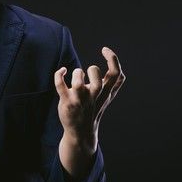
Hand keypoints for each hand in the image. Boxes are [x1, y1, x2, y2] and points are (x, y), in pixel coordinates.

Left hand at [54, 47, 124, 175]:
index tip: (104, 49)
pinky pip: (60, 86)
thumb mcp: (107, 98)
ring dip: (77, 74)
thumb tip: (121, 72)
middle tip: (88, 72)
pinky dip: (59, 75)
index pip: (116, 75)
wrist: (80, 132)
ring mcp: (79, 100)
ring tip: (75, 74)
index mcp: (105, 93)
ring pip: (79, 85)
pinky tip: (62, 71)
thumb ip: (114, 85)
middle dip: (93, 70)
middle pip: (98, 82)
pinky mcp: (66, 102)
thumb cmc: (94, 110)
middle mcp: (94, 96)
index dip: (113, 59)